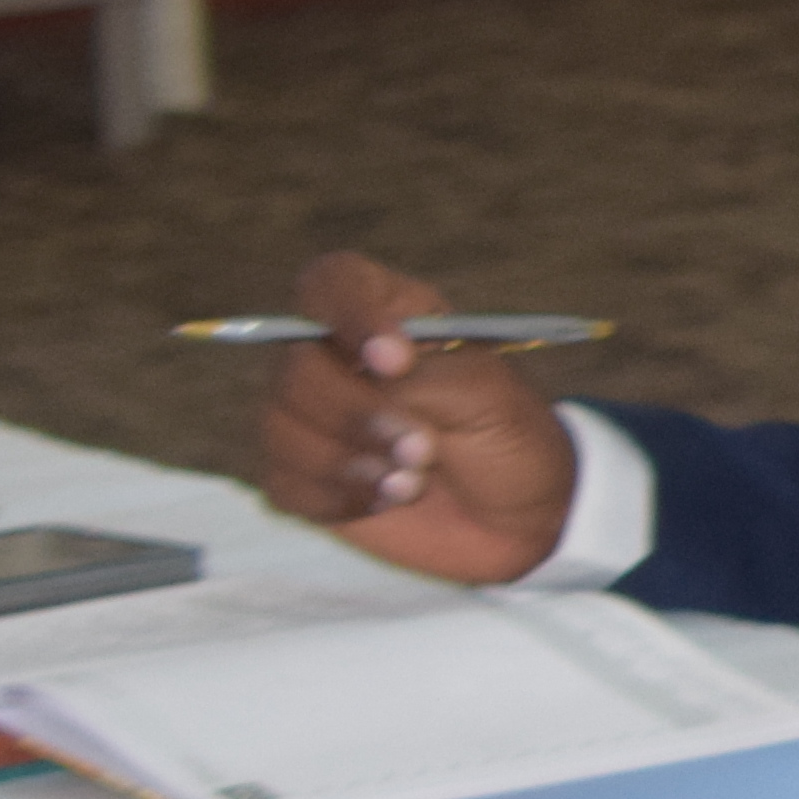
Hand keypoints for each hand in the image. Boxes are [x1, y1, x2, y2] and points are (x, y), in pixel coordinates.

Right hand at [253, 250, 575, 585]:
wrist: (516, 515)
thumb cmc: (506, 437)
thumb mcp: (488, 396)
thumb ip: (427, 376)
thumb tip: (372, 372)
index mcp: (388, 314)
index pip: (333, 283)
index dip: (349, 314)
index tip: (394, 360)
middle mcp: (336, 357)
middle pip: (297, 366)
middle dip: (356, 414)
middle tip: (420, 448)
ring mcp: (310, 416)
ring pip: (281, 427)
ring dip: (349, 462)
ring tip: (413, 482)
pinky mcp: (301, 474)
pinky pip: (284, 482)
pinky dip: (338, 498)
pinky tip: (385, 501)